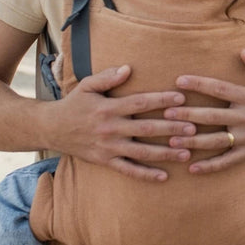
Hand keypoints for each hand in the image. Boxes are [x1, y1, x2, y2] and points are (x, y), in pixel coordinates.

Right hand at [52, 64, 192, 181]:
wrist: (50, 128)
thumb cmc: (74, 104)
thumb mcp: (87, 86)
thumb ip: (108, 77)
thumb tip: (129, 68)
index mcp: (108, 108)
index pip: (140, 103)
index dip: (161, 100)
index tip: (181, 98)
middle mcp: (110, 128)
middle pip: (146, 129)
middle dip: (171, 128)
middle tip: (194, 128)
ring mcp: (109, 147)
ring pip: (142, 152)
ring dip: (165, 153)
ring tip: (187, 152)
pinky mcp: (105, 161)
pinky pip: (128, 170)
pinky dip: (146, 174)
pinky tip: (164, 176)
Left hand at [164, 49, 244, 173]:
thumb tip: (242, 51)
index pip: (221, 89)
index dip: (200, 84)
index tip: (179, 81)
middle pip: (213, 117)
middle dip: (188, 115)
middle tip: (166, 113)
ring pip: (216, 141)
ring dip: (193, 142)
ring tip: (171, 140)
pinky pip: (228, 161)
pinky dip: (210, 166)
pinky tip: (192, 168)